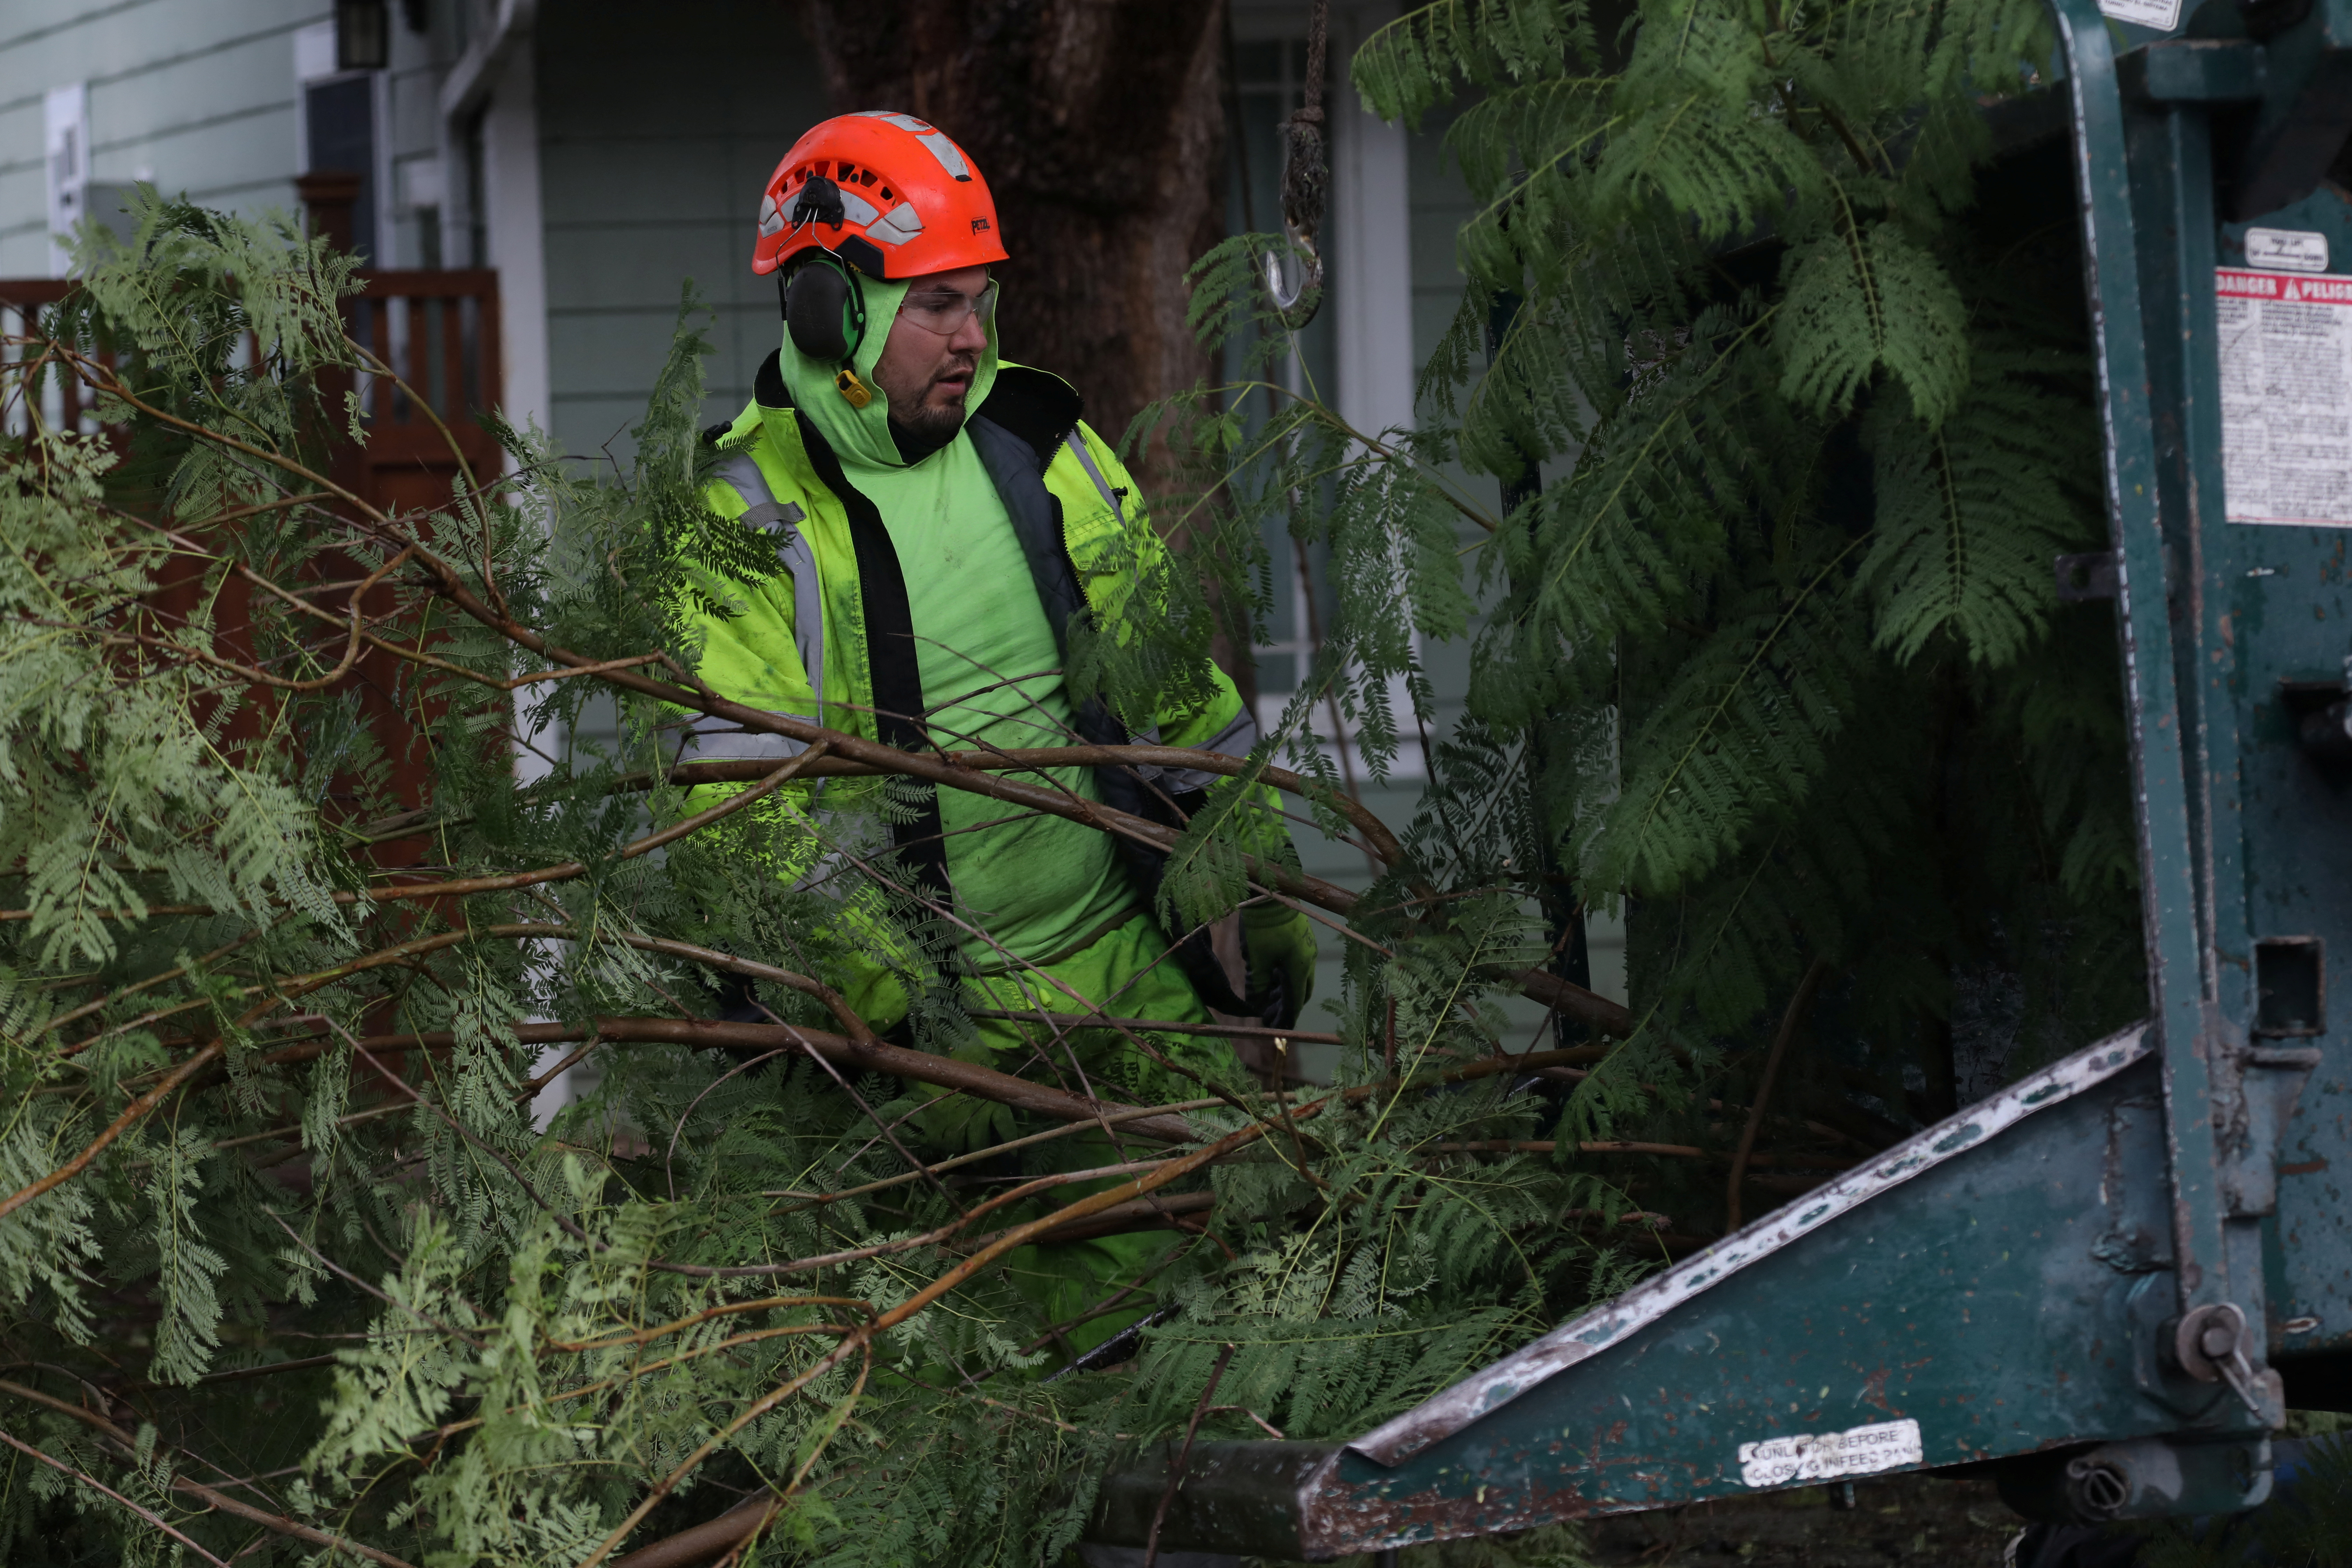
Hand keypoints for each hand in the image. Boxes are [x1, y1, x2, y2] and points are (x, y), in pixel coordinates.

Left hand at [1240, 899, 1315, 1029]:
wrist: (1272, 895)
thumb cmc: (1264, 928)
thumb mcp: (1258, 958)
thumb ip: (1260, 983)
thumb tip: (1257, 1003)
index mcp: (1300, 967)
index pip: (1296, 1000)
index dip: (1287, 1016)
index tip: (1278, 1026)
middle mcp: (1308, 960)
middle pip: (1301, 990)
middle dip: (1287, 1004)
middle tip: (1270, 1012)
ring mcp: (1308, 949)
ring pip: (1299, 977)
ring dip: (1286, 989)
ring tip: (1268, 996)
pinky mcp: (1303, 940)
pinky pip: (1298, 964)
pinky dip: (1286, 974)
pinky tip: (1272, 976)